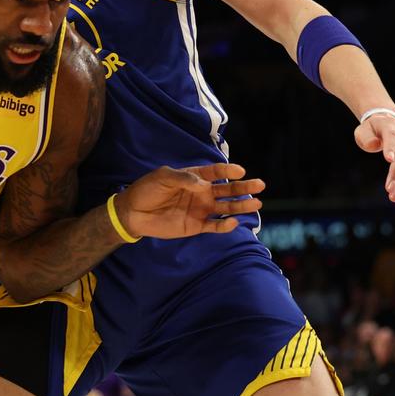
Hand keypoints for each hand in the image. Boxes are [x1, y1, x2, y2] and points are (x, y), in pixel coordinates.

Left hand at [115, 163, 263, 239]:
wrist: (134, 212)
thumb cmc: (147, 189)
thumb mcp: (163, 177)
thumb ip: (183, 179)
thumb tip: (203, 184)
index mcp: (194, 177)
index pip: (215, 172)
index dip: (228, 170)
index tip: (240, 170)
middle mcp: (201, 193)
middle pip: (227, 190)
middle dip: (244, 187)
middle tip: (260, 185)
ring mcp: (200, 209)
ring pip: (226, 207)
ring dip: (241, 206)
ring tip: (257, 203)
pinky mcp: (196, 225)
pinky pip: (214, 225)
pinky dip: (225, 225)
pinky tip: (234, 222)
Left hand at [354, 115, 394, 201]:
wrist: (387, 123)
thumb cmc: (371, 131)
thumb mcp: (362, 132)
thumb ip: (366, 139)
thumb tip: (375, 145)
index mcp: (390, 125)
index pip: (391, 136)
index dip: (390, 148)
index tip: (389, 161)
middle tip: (389, 190)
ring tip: (394, 195)